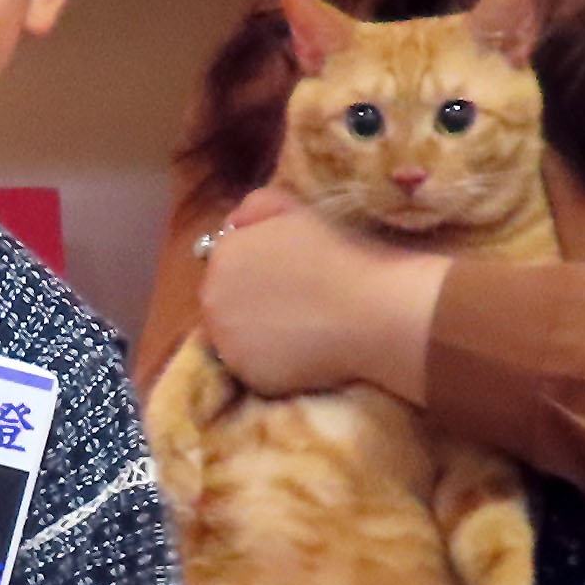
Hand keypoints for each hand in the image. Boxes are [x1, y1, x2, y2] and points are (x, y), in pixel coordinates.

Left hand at [199, 189, 446, 403]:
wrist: (371, 309)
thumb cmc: (339, 253)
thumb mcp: (295, 209)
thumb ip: (256, 208)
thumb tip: (234, 223)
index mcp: (223, 256)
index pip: (225, 263)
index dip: (254, 267)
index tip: (286, 274)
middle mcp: (213, 300)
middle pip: (224, 302)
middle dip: (250, 301)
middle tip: (294, 302)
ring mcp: (228, 343)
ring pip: (236, 338)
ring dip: (257, 333)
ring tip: (299, 327)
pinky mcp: (249, 376)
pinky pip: (255, 369)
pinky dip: (274, 363)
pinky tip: (305, 351)